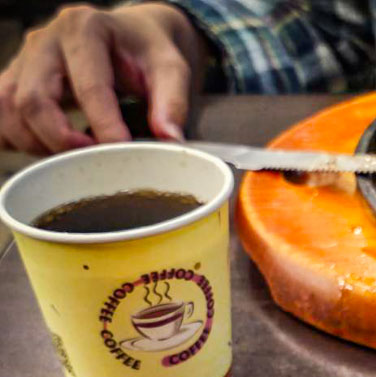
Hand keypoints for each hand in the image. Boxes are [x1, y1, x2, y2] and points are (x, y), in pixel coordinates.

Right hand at [0, 3, 207, 154]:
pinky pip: (0, 113)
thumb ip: (173, 102)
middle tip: (95, 162)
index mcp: (84, 29)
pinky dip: (18, 139)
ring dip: (37, 144)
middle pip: (32, 100)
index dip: (104, 126)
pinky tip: (48, 151)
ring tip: (75, 158)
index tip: (122, 153)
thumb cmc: (147, 51)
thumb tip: (170, 140)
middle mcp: (45, 41)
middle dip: (62, 140)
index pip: (88, 87)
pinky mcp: (17, 80)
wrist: (130, 35)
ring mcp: (25, 60)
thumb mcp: (171, 68)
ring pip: (8, 110)